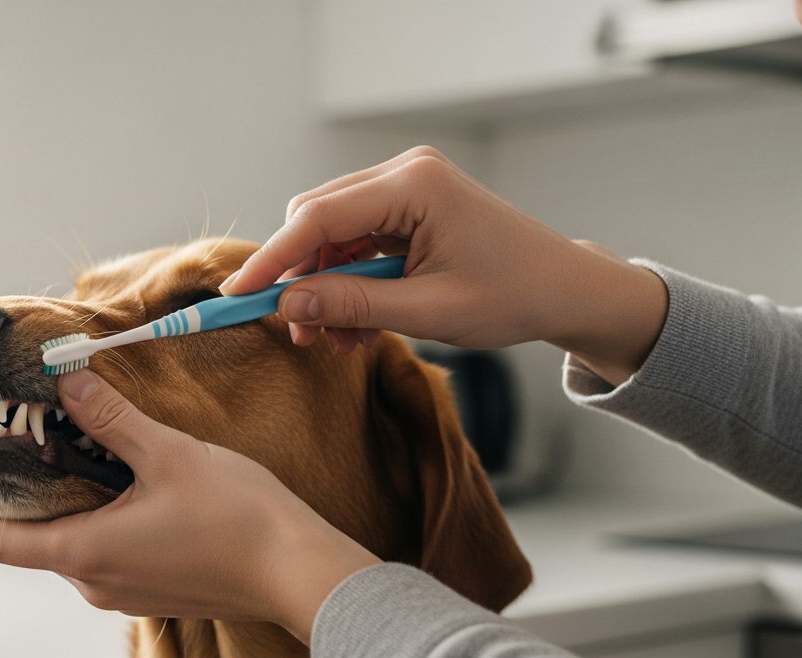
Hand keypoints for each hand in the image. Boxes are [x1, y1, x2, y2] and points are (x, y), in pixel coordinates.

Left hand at [0, 369, 379, 644]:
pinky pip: (107, 555)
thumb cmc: (238, 517)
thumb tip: (67, 381)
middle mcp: (95, 584)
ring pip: (72, 546)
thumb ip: (111, 417)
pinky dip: (101, 520)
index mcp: (85, 554)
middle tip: (35, 436)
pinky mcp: (154, 592)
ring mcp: (124, 594)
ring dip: (69, 503)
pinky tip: (129, 481)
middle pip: (31, 541)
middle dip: (27, 490)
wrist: (301, 573)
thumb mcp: (168, 452)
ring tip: (86, 449)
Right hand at [219, 147, 668, 385]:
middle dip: (299, 279)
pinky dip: (346, 283)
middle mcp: (404, 173)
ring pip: (330, 235)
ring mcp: (405, 187)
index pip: (317, 217)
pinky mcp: (406, 208)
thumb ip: (353, 305)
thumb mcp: (428, 311)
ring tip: (337, 340)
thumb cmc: (513, 295)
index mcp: (414, 185)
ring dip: (324, 288)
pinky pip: (354, 242)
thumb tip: (288, 306)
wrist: (564, 289)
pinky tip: (357, 323)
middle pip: (316, 220)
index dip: (272, 259)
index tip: (238, 295)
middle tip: (299, 334)